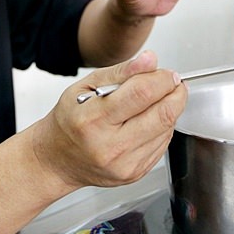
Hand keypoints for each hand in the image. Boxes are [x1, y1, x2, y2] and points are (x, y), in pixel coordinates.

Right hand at [32, 51, 186, 188]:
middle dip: (175, 93)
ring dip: (169, 110)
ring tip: (154, 102)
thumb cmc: (69, 121)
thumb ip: (121, 71)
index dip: (162, 79)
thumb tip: (150, 60)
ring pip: (167, 130)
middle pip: (162, 114)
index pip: (142, 93)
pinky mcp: (135, 173)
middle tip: (172, 84)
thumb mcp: (85, 86)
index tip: (167, 73)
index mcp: (93, 120)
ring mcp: (125, 164)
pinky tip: (147, 122)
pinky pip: (163, 145)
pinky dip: (162, 128)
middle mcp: (110, 146)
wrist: (57, 160)